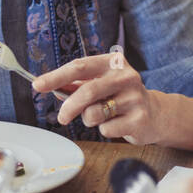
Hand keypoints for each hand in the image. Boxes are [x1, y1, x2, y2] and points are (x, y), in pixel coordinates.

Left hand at [33, 53, 163, 143]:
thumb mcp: (100, 84)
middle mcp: (126, 76)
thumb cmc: (120, 97)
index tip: (37, 85)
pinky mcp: (139, 119)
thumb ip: (76, 85)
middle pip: (86, 91)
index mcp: (112, 62)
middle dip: (69, 107)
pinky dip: (105, 130)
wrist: (155, 114)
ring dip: (89, 120)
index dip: (56, 76)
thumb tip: (51, 88)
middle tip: (61, 118)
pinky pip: (107, 129)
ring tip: (101, 116)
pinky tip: (117, 124)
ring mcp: (134, 97)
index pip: (79, 66)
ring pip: (94, 113)